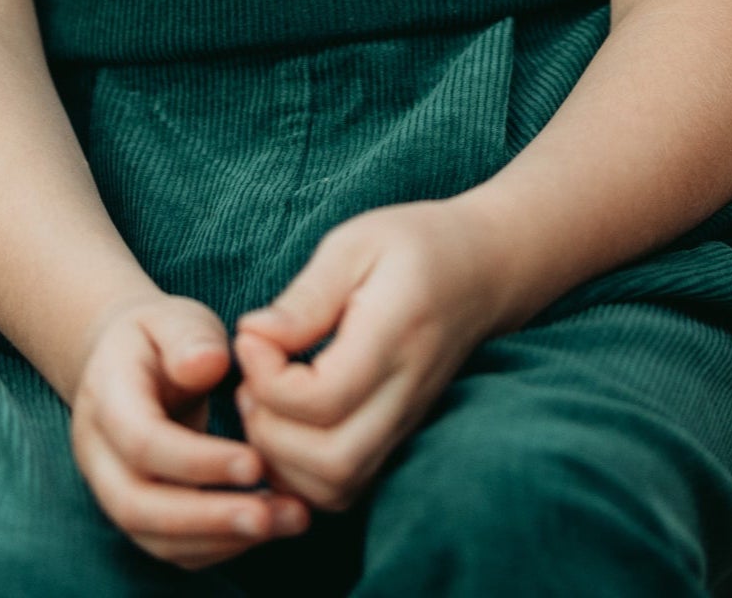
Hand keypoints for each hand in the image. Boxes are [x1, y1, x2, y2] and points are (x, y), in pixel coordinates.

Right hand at [69, 293, 312, 568]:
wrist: (127, 362)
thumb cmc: (161, 337)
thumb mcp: (174, 318)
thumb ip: (189, 338)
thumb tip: (207, 365)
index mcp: (106, 398)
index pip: (142, 443)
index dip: (197, 461)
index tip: (255, 463)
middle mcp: (98, 455)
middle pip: (139, 507)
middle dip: (207, 518)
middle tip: (270, 516)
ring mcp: (112, 490)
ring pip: (155, 537)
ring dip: (221, 538)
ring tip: (288, 520)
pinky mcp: (138, 512)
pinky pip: (172, 545)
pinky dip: (220, 544)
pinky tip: (271, 524)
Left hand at [233, 199, 514, 511]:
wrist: (480, 271)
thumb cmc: (412, 246)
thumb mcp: (355, 244)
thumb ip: (306, 296)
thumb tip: (253, 336)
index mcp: (396, 337)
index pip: (325, 399)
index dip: (269, 378)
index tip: (252, 334)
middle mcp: (405, 394)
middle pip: (332, 463)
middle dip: (270, 430)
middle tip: (252, 376)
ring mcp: (403, 424)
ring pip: (336, 486)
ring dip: (281, 457)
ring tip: (264, 399)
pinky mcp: (394, 438)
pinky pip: (343, 488)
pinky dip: (300, 473)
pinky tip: (283, 423)